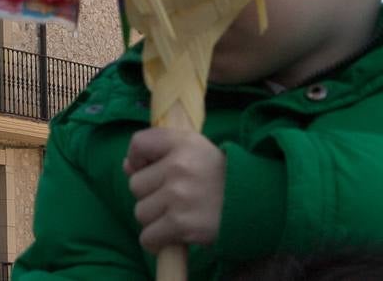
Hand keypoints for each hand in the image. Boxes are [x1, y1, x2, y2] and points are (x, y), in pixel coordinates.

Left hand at [123, 128, 225, 251]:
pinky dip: (155, 240)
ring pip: (141, 212)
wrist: (255, 204)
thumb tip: (127, 166)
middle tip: (174, 197)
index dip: (138, 160)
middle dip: (150, 194)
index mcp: (182, 142)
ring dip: (154, 219)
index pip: (138, 144)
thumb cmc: (218, 176)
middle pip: (135, 185)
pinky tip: (171, 235)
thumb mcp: (194, 149)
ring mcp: (179, 195)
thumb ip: (159, 151)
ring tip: (177, 215)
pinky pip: (148, 237)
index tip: (150, 169)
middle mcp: (178, 166)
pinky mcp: (182, 224)